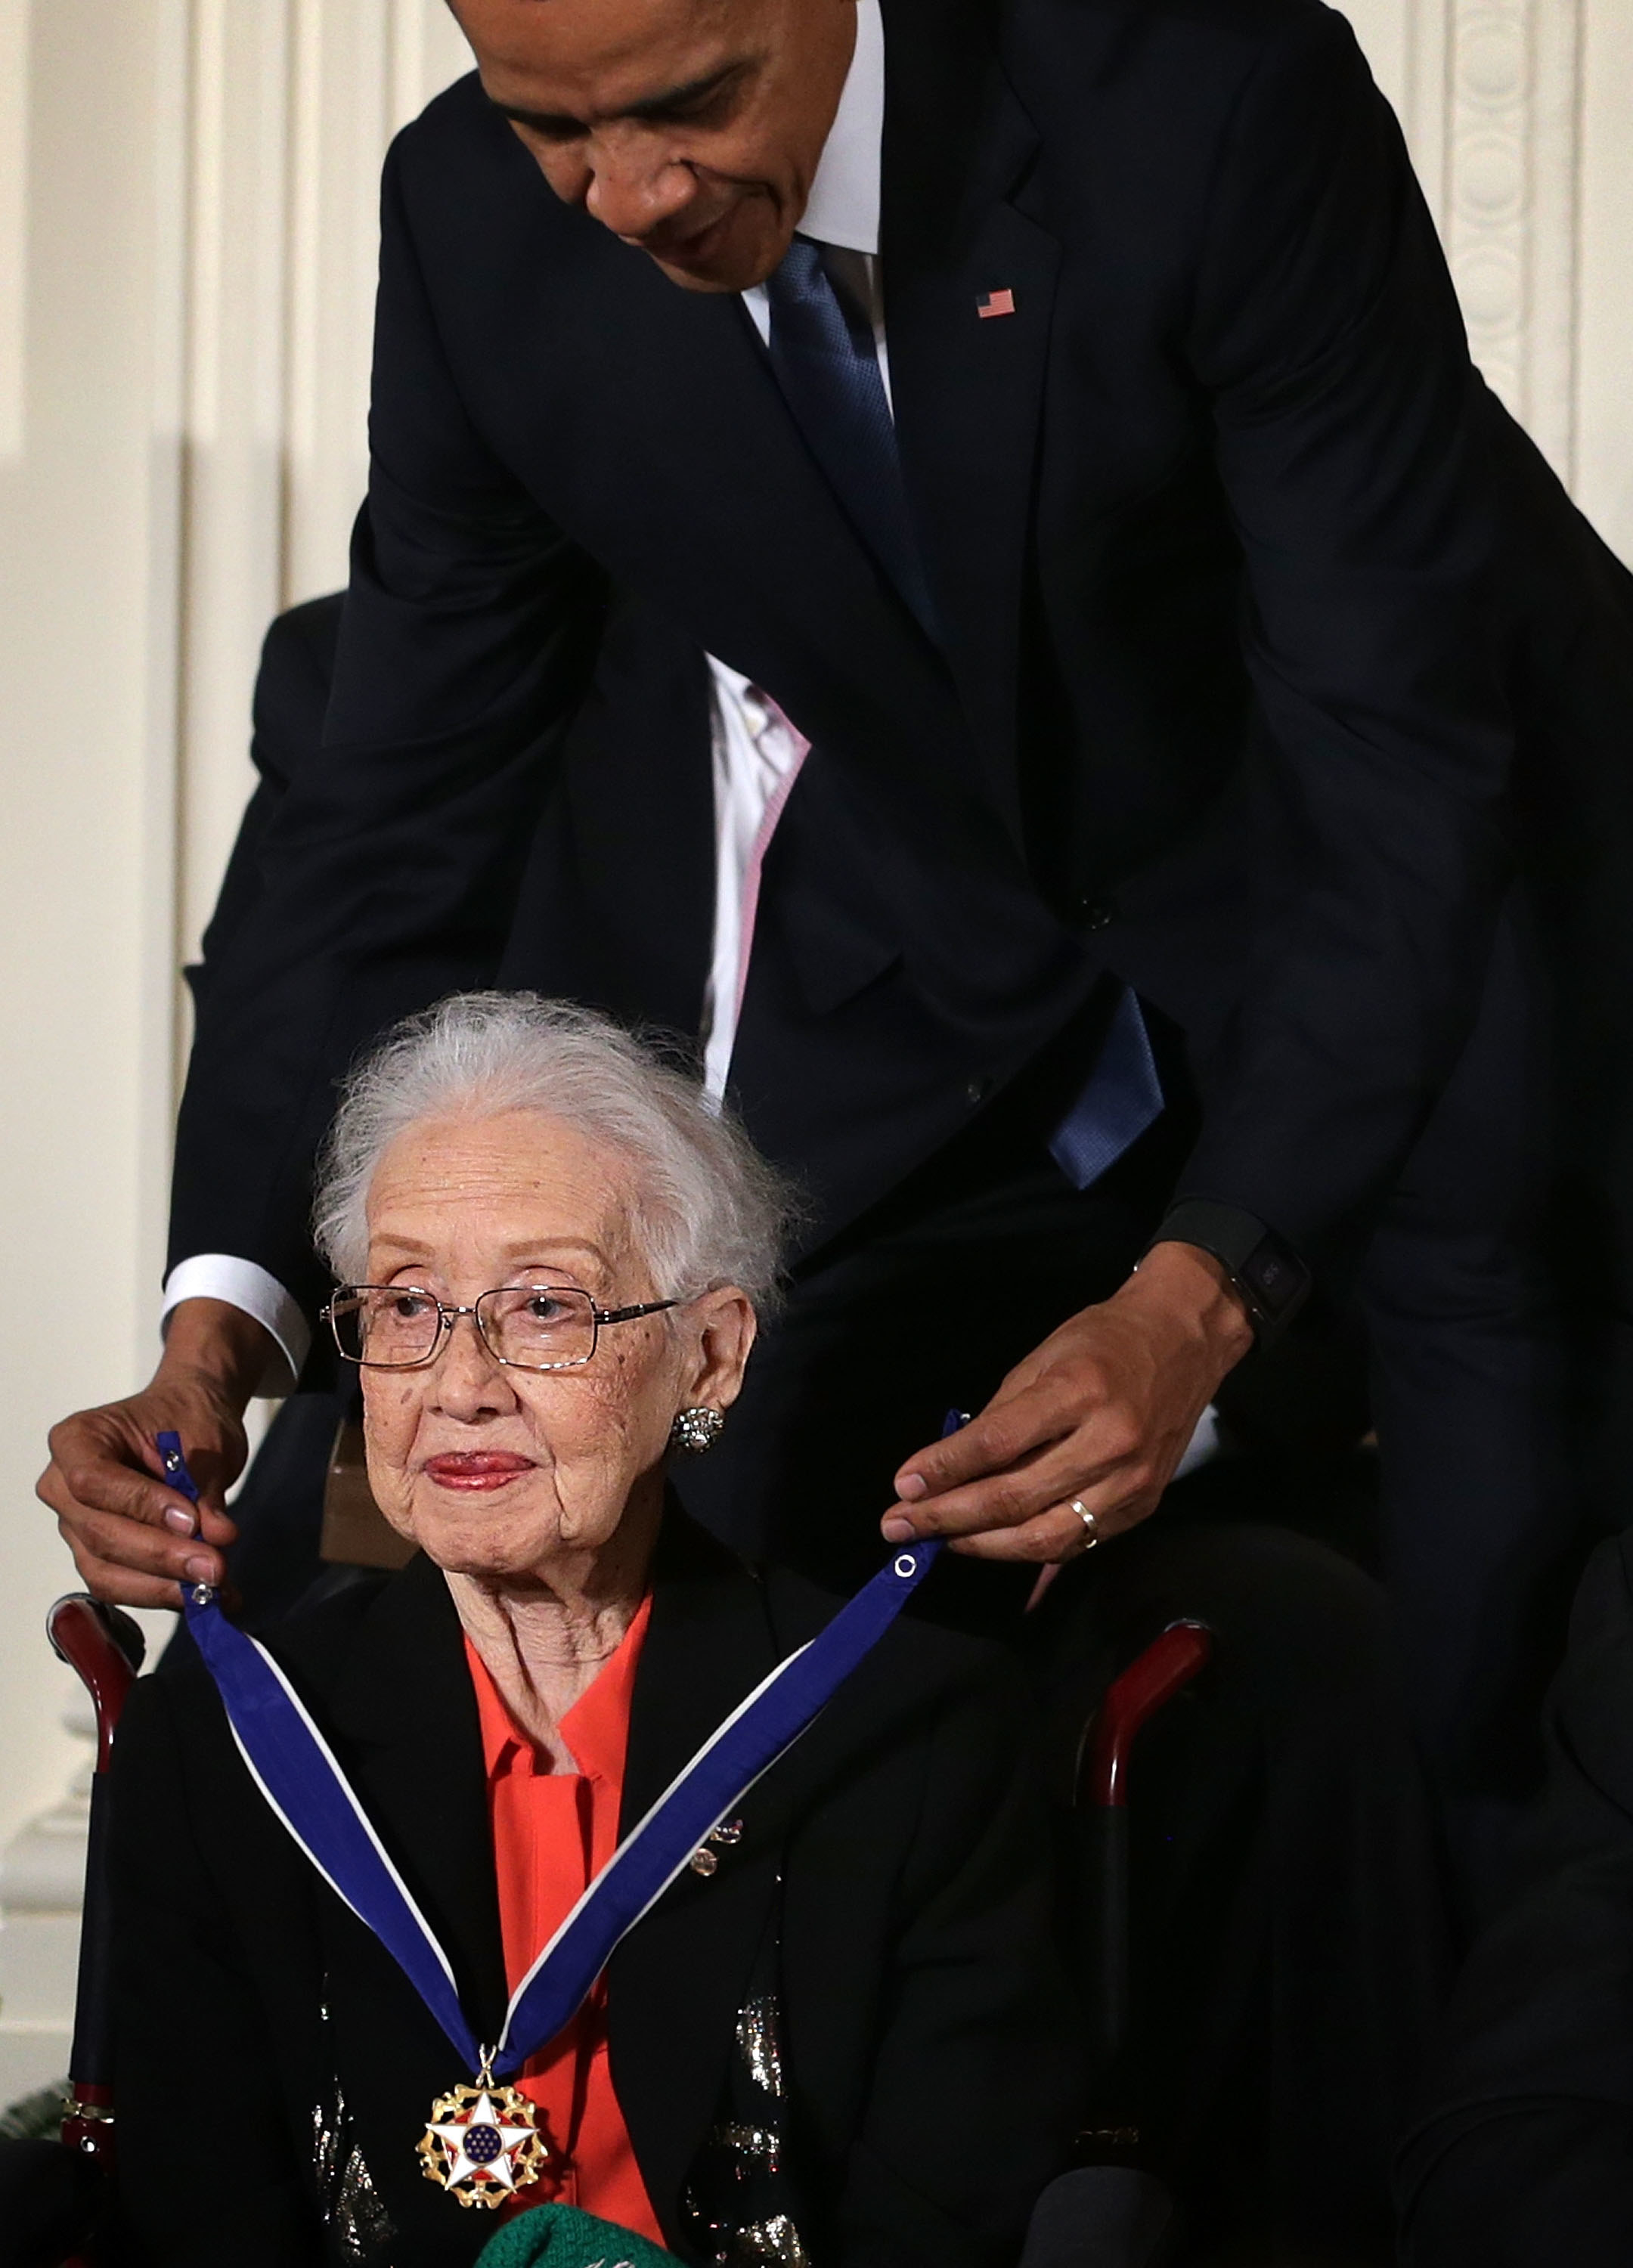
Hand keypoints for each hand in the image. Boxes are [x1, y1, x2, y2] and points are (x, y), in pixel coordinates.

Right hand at [37, 1300, 271, 1606]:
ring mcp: (75, 1525)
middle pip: (102, 1534)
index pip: (95, 1481)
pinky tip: (208, 1595)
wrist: (188, 1423)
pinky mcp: (96, 1555)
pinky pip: (121, 1584)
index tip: (192, 1522)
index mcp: (77, 1440)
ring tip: (217, 1586)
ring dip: (165, 1585)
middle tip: (215, 1567)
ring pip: (107, 1571)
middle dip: (162, 1557)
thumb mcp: (204, 1445)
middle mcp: (62, 1486)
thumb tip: (216, 1537)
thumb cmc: (186, 1420)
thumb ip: (204, 1493)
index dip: (142, 1507)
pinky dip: (165, 1592)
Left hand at [882, 1243, 1254, 1562]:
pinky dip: (1029, 1554)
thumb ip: (998, 1417)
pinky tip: (990, 1550)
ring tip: (940, 1541)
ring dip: (983, 1546)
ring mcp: (1131, 1482)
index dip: (945, 1470)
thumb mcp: (1042, 1358)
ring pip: (1045, 1537)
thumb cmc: (1105, 1340)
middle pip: (1015, 1499)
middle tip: (900, 1526)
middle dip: (948, 1518)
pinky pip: (1077, 1544)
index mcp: (1079, 1392)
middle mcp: (1110, 1443)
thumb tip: (947, 1469)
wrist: (1185, 1341)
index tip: (903, 1486)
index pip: (998, 1444)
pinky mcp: (1142, 1506)